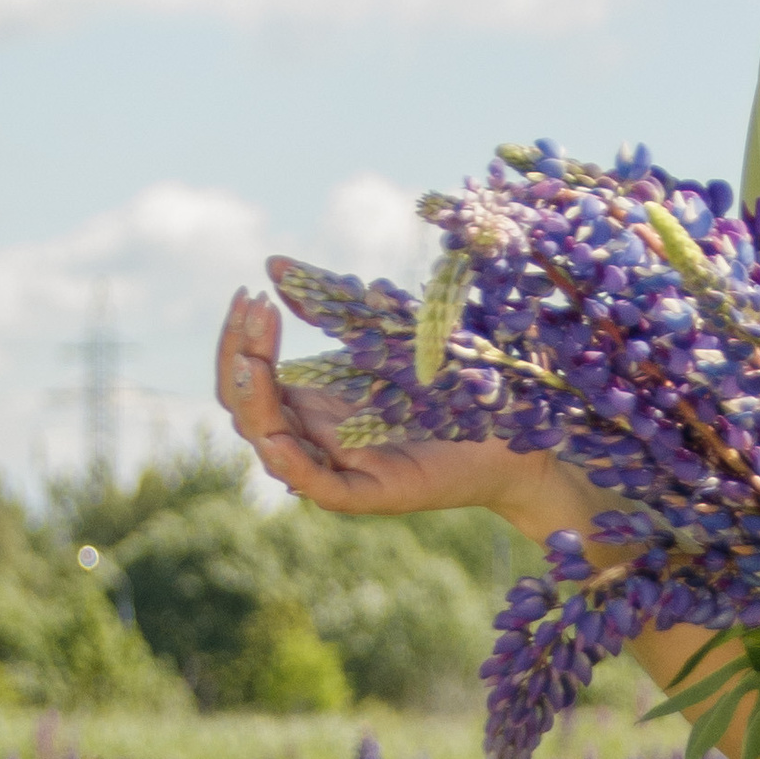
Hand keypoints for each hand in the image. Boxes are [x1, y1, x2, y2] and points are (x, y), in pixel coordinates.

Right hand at [215, 285, 594, 536]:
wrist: (520, 425)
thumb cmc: (455, 378)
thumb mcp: (385, 331)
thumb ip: (331, 306)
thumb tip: (273, 265)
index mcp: (312, 402)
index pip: (247, 379)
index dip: (239, 340)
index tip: (251, 293)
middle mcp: (315, 437)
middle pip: (245, 408)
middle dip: (239, 357)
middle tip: (252, 310)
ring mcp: (340, 467)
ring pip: (271, 444)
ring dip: (254, 399)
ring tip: (251, 359)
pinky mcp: (373, 493)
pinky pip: (319, 486)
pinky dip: (291, 462)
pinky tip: (276, 432)